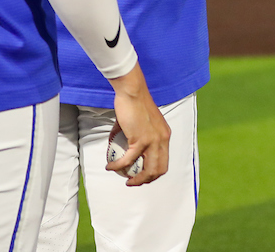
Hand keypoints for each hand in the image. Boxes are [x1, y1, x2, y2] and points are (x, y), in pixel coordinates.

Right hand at [107, 63, 170, 185]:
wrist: (132, 92)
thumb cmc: (134, 104)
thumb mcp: (142, 123)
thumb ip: (136, 136)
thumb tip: (123, 148)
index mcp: (165, 135)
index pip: (164, 161)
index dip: (154, 173)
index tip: (142, 175)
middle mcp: (162, 140)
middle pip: (159, 169)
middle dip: (146, 180)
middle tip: (133, 181)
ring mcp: (153, 141)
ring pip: (147, 170)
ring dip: (135, 180)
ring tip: (125, 181)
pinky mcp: (140, 140)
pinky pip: (128, 160)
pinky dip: (118, 166)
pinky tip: (110, 167)